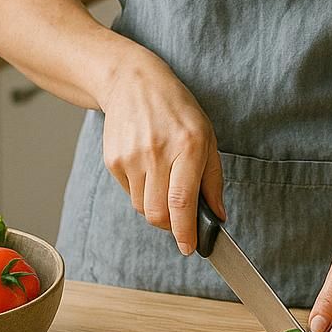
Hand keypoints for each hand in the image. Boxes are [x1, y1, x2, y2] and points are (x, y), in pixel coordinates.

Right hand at [99, 48, 224, 255]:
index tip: (190, 248)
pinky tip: (148, 168)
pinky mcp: (113, 160)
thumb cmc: (177, 109)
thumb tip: (218, 216)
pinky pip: (130, 194)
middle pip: (159, 214)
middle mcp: (157, 152)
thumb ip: (213, 179)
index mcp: (188, 146)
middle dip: (171, 227)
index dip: (186, 232)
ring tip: (165, 182)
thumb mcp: (207, 136)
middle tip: (181, 220)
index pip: (183, 202)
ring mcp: (131, 157)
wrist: (133, 83)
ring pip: (143, 208)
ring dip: (157, 208)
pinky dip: (142, 192)